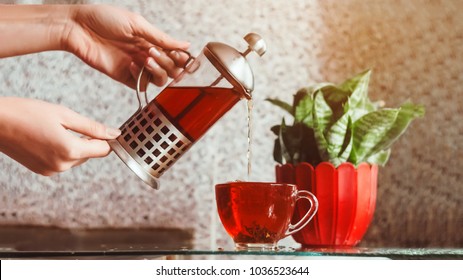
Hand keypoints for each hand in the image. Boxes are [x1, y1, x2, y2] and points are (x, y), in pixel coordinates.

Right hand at [0, 97, 120, 175]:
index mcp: (70, 150)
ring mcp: (52, 171)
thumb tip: (115, 134)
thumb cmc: (27, 113)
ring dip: (76, 145)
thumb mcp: (64, 114)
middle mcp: (63, 165)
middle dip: (89, 140)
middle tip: (74, 123)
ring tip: (58, 129)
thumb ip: (92, 127)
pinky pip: (64, 162)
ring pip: (78, 158)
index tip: (108, 129)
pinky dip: (64, 151)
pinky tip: (50, 137)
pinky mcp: (43, 171)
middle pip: (91, 154)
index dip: (108, 139)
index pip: (103, 149)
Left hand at [63, 4, 189, 87]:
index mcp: (151, 41)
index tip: (178, 54)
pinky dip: (142, 77)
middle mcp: (147, 55)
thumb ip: (161, 37)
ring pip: (159, 80)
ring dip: (158, 70)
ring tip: (146, 58)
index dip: (180, 58)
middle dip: (169, 63)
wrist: (78, 28)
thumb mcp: (137, 24)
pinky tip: (132, 64)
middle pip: (170, 70)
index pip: (175, 55)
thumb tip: (185, 44)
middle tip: (156, 52)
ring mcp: (136, 67)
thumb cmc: (105, 19)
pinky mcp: (125, 77)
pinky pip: (142, 85)